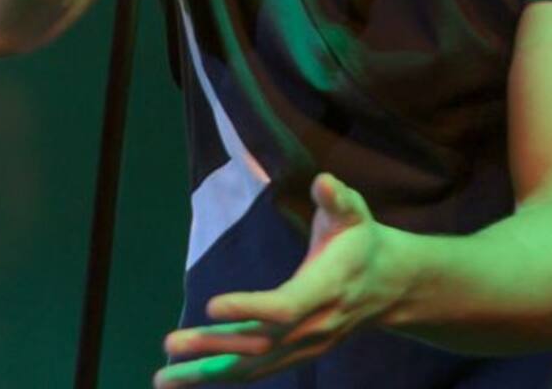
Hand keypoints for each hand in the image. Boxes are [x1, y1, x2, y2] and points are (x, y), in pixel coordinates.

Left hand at [153, 173, 406, 384]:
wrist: (388, 284)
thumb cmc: (361, 239)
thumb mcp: (354, 212)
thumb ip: (337, 197)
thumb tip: (323, 181)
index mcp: (325, 289)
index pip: (285, 307)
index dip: (249, 309)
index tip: (210, 305)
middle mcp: (314, 325)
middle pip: (260, 345)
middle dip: (213, 347)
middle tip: (169, 342)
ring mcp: (305, 346)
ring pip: (253, 367)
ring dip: (207, 372)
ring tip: (163, 376)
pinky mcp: (297, 353)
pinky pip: (256, 371)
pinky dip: (222, 376)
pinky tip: (188, 376)